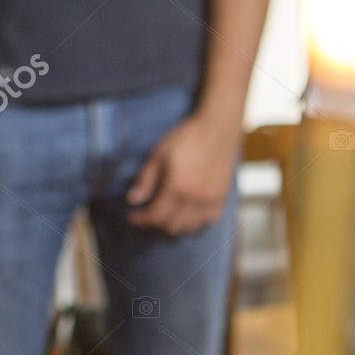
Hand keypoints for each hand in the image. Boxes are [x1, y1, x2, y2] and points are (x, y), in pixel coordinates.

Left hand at [127, 110, 239, 235]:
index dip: (141, 220)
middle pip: (171, 226)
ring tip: (166, 214)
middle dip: (155, 223)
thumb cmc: (187, 137)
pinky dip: (195, 222)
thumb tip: (133, 200)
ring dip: (174, 224)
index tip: (132, 217)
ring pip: (189, 227)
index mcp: (177, 186)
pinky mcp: (222, 198)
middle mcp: (195, 198)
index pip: (155, 216)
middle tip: (147, 214)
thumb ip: (145, 179)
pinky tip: (187, 212)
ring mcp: (211, 200)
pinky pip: (208, 221)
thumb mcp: (159, 154)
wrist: (218, 127)